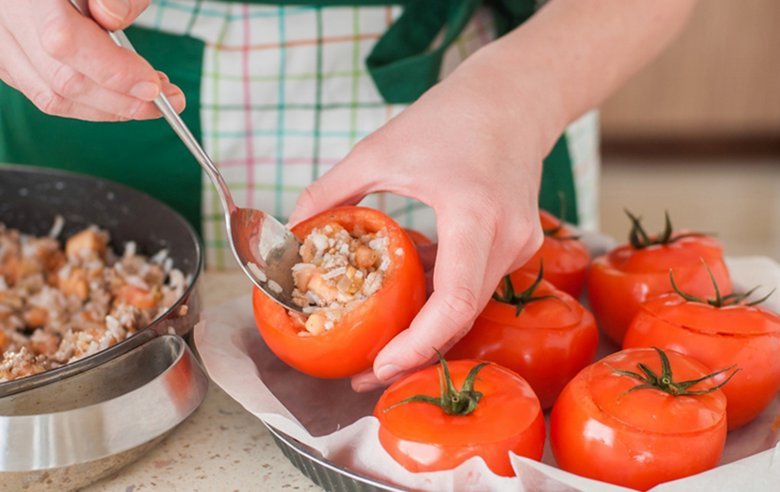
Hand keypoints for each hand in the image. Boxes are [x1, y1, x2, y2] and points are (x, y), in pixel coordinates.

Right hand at [0, 0, 183, 120]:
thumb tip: (112, 18)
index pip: (64, 41)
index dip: (113, 71)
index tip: (153, 85)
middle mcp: (5, 16)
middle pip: (62, 80)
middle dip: (123, 99)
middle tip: (165, 98)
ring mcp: (2, 43)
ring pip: (54, 98)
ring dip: (110, 108)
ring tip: (148, 97)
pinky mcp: (9, 63)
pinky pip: (49, 98)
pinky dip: (91, 104)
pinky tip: (119, 95)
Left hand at [289, 52, 560, 390]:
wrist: (514, 98)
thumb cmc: (450, 116)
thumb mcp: (381, 149)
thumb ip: (331, 190)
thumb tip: (290, 230)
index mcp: (474, 214)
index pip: (455, 301)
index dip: (418, 344)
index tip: (380, 364)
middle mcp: (507, 237)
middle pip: (461, 316)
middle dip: (414, 350)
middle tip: (365, 370)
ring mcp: (520, 244)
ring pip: (470, 305)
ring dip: (427, 326)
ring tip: (381, 342)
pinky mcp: (520, 244)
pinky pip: (477, 283)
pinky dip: (442, 294)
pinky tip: (410, 294)